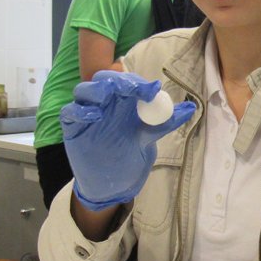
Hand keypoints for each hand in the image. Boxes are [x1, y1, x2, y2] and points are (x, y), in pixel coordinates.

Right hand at [60, 71, 194, 210]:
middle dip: (116, 80)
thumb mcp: (149, 138)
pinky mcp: (72, 127)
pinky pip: (70, 112)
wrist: (114, 182)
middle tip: (129, 88)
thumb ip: (165, 122)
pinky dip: (79, 110)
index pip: (127, 81)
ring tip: (107, 95)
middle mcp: (105, 102)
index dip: (138, 82)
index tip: (152, 89)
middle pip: (104, 79)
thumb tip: (190, 108)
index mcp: (123, 101)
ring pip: (84, 90)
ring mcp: (87, 112)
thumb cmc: (130, 153)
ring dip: (95, 90)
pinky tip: (93, 115)